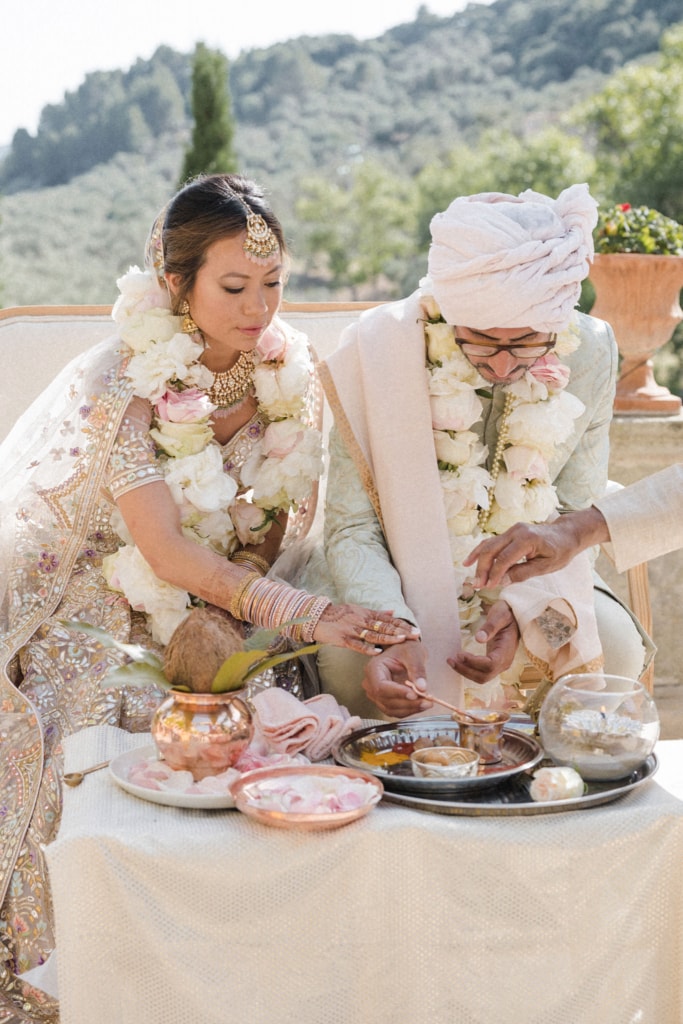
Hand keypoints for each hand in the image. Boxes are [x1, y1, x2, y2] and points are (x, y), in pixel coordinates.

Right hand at [313, 607, 419, 654]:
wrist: (317, 617)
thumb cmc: (340, 614)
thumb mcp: (358, 610)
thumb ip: (376, 613)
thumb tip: (394, 611)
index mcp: (366, 613)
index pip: (388, 620)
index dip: (402, 625)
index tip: (415, 630)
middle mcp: (362, 620)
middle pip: (384, 626)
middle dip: (400, 631)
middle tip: (414, 636)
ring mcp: (353, 630)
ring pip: (373, 635)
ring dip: (388, 638)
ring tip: (401, 640)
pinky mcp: (344, 639)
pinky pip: (357, 645)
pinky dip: (368, 648)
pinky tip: (378, 652)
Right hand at [361, 642, 432, 718]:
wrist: (406, 653)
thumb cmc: (406, 649)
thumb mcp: (413, 653)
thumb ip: (417, 669)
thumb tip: (422, 687)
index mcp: (373, 668)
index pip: (381, 686)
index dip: (397, 693)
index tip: (415, 694)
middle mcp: (371, 683)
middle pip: (386, 700)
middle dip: (408, 703)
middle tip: (427, 700)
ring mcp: (376, 694)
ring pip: (391, 709)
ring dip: (410, 709)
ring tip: (428, 702)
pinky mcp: (385, 702)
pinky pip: (396, 711)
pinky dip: (409, 710)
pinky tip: (421, 704)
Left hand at [447, 600, 518, 683]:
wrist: (514, 617)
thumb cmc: (506, 614)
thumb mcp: (500, 614)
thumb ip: (490, 626)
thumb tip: (478, 639)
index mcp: (507, 650)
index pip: (490, 664)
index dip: (474, 662)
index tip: (460, 653)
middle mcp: (505, 661)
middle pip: (485, 675)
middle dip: (466, 670)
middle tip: (450, 659)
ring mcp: (500, 665)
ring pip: (482, 678)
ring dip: (465, 672)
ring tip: (451, 661)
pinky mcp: (494, 664)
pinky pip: (481, 673)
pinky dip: (468, 670)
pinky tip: (458, 662)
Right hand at [463, 509, 608, 586]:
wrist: (566, 534)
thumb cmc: (561, 551)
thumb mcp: (546, 566)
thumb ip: (523, 573)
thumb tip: (501, 581)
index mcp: (527, 539)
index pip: (504, 558)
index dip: (494, 574)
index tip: (488, 587)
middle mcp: (516, 531)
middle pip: (491, 550)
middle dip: (482, 569)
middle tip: (478, 586)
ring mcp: (511, 530)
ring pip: (488, 545)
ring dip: (479, 562)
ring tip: (473, 579)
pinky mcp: (509, 533)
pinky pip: (491, 543)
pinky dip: (480, 552)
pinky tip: (470, 561)